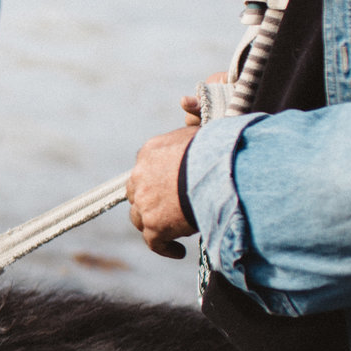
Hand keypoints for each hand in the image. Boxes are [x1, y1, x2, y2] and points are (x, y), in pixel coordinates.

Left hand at [128, 94, 201, 258]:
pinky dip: (165, 248)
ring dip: (154, 224)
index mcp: (150, 151)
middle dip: (149, 200)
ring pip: (140, 217)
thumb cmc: (215, 150)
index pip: (146, 167)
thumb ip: (193, 120)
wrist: (213, 173)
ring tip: (173, 230)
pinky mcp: (153, 225)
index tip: (171, 186)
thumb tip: (188, 99)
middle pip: (136, 191)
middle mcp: (140, 175)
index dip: (157, 179)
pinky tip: (177, 252)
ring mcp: (144, 201)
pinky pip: (153, 242)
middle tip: (168, 209)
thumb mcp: (201, 130)